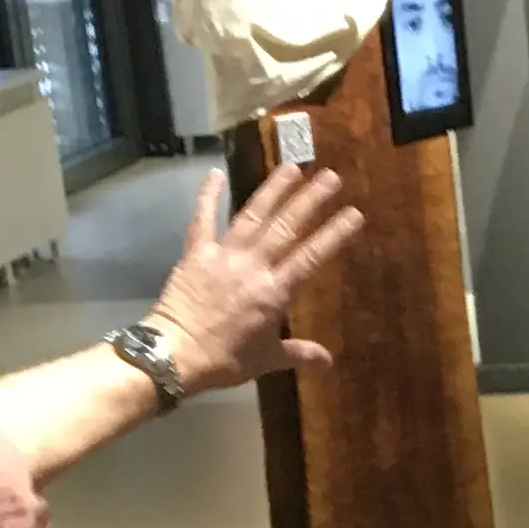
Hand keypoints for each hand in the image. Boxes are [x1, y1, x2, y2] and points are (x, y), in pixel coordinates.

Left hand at [142, 165, 363, 393]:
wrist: (174, 354)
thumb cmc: (224, 360)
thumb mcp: (266, 360)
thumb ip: (298, 354)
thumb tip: (328, 361)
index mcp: (274, 292)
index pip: (311, 257)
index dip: (334, 234)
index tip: (354, 213)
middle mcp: (253, 265)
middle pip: (286, 226)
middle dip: (310, 200)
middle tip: (330, 176)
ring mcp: (224, 254)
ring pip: (253, 215)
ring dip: (273, 190)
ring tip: (291, 167)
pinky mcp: (196, 252)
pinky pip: (202, 218)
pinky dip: (208, 195)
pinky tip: (215, 173)